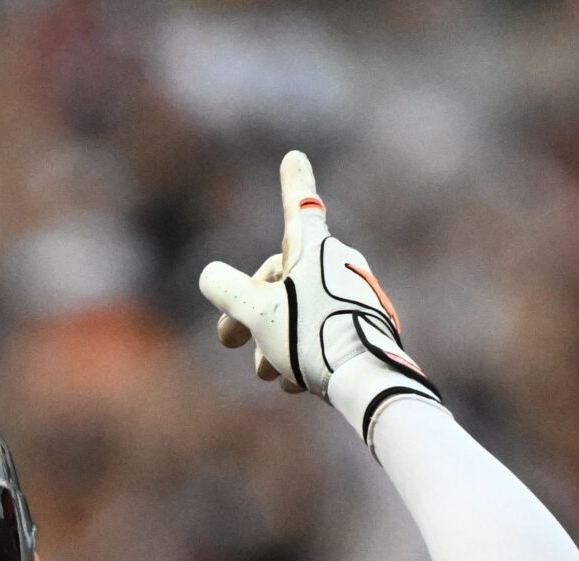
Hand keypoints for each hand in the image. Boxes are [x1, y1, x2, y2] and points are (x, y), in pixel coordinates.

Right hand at [196, 151, 439, 442]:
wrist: (367, 380)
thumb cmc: (310, 337)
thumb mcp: (255, 312)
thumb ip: (225, 289)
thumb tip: (211, 276)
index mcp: (314, 249)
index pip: (298, 206)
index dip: (293, 182)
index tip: (294, 158)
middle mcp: (337, 265)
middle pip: (283, 278)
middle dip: (250, 312)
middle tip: (228, 341)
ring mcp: (354, 296)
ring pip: (300, 312)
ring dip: (274, 342)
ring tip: (267, 373)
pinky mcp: (365, 327)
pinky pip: (324, 333)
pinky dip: (303, 355)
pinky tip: (296, 383)